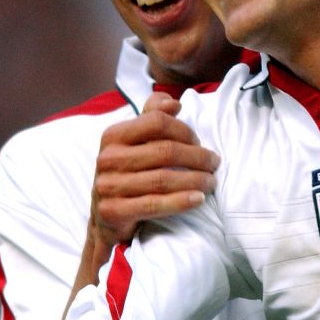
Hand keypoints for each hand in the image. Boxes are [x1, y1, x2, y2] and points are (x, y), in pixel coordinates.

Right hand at [91, 92, 218, 247]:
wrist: (104, 217)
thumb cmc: (127, 173)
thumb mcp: (133, 142)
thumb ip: (152, 116)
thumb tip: (173, 102)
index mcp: (113, 135)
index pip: (157, 122)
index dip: (184, 130)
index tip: (199, 142)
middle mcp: (108, 158)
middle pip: (164, 151)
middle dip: (197, 157)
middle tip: (214, 163)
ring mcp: (108, 186)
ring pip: (162, 179)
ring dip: (195, 180)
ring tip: (211, 182)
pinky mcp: (113, 212)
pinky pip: (155, 204)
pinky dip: (181, 201)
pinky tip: (198, 199)